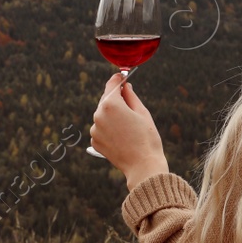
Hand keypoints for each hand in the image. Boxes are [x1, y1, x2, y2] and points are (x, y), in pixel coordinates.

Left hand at [91, 73, 168, 189]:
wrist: (142, 166)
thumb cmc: (146, 138)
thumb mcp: (142, 112)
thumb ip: (130, 96)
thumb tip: (125, 86)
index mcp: (111, 104)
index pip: (112, 84)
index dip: (118, 79)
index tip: (122, 76)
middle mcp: (98, 115)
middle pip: (106, 99)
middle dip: (116, 98)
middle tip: (129, 101)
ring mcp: (94, 129)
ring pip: (103, 115)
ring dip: (112, 115)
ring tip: (128, 125)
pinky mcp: (94, 141)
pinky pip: (101, 128)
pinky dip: (108, 128)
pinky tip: (122, 135)